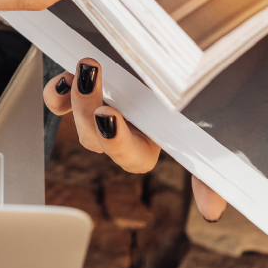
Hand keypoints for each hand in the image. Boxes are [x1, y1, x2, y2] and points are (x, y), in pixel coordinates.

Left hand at [44, 56, 227, 221]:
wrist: (167, 54)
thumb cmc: (186, 96)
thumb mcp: (203, 133)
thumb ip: (207, 175)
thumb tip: (212, 213)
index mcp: (146, 147)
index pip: (131, 156)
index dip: (117, 142)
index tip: (110, 116)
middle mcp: (119, 133)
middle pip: (97, 136)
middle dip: (90, 110)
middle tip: (92, 80)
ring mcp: (96, 113)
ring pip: (79, 119)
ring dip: (77, 98)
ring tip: (84, 70)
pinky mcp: (78, 94)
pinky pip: (58, 103)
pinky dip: (56, 93)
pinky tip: (64, 78)